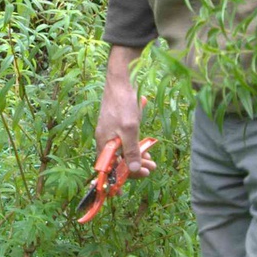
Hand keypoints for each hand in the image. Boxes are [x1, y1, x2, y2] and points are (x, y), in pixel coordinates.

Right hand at [96, 45, 156, 178]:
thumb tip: (133, 170)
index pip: (111, 167)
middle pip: (118, 161)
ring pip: (123, 152)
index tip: (142, 176)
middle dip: (135, 167)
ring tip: (152, 162)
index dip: (125, 175)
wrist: (120, 81)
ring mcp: (111, 133)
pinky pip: (126, 143)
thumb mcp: (130, 129)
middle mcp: (105, 140)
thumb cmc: (123, 104)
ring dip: (137, 158)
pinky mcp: (117, 126)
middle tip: (152, 169)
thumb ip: (131, 150)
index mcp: (104, 143)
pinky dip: (136, 148)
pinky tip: (146, 150)